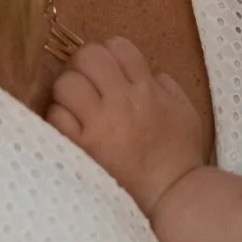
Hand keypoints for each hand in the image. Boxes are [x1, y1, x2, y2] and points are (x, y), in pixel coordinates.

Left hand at [47, 37, 206, 214]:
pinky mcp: (80, 147)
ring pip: (65, 83)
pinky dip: (59, 118)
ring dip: (68, 92)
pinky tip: (70, 129)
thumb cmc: (180, 155)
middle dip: (85, 67)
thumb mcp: (185, 112)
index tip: (111, 73)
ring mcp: (98, 124)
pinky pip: (55, 116)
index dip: (111, 56)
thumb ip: (167, 87)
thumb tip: (148, 74)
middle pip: (87, 57)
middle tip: (88, 85)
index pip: (117, 46)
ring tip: (75, 107)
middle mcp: (120, 100)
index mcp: (146, 89)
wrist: (171, 196)